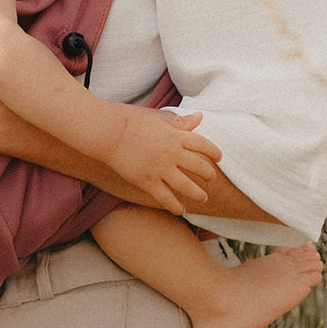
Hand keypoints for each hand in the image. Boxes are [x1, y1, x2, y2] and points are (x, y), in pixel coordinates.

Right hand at [102, 108, 221, 214]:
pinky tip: (181, 210)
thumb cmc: (131, 120)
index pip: (204, 145)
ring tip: (203, 198)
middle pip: (200, 167)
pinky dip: (176, 206)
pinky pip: (166, 198)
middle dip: (209, 175)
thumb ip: (180, 121)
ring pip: (187, 186)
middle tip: (211, 180)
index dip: (214, 152)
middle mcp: (172, 153)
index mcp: (176, 135)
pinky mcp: (147, 181)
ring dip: (198, 194)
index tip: (219, 157)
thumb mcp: (158, 117)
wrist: (107, 131)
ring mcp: (160, 169)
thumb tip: (200, 116)